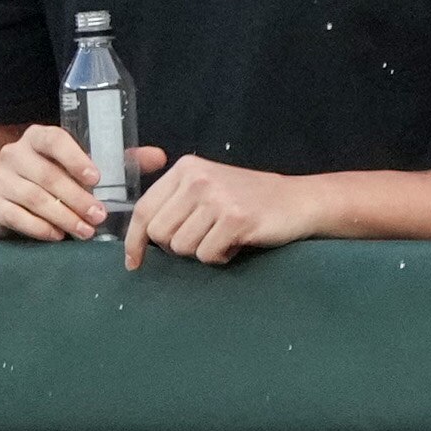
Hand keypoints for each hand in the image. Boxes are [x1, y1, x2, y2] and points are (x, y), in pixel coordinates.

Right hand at [0, 124, 111, 242]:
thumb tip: (110, 192)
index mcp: (35, 139)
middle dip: (77, 198)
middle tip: (98, 216)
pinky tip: (58, 236)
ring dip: (64, 217)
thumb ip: (81, 175)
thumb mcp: (62, 172)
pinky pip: (17, 217)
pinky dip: (40, 228)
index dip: (75, 159)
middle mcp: (13, 155)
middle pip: (47, 175)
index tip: (95, 179)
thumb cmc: (45, 187)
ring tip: (85, 230)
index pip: (53, 140)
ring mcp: (0, 180)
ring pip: (35, 198)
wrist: (6, 209)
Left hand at [120, 152, 330, 266]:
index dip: (134, 240)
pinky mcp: (235, 219)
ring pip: (182, 247)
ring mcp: (217, 198)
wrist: (297, 200)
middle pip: (160, 233)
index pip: (144, 209)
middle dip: (177, 246)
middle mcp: (198, 179)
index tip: (133, 262)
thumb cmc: (248, 200)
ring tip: (223, 237)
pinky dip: (221, 257)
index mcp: (185, 168)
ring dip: (202, 251)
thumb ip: (175, 203)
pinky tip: (235, 243)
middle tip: (202, 239)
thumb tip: (139, 238)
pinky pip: (208, 255)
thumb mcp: (207, 188)